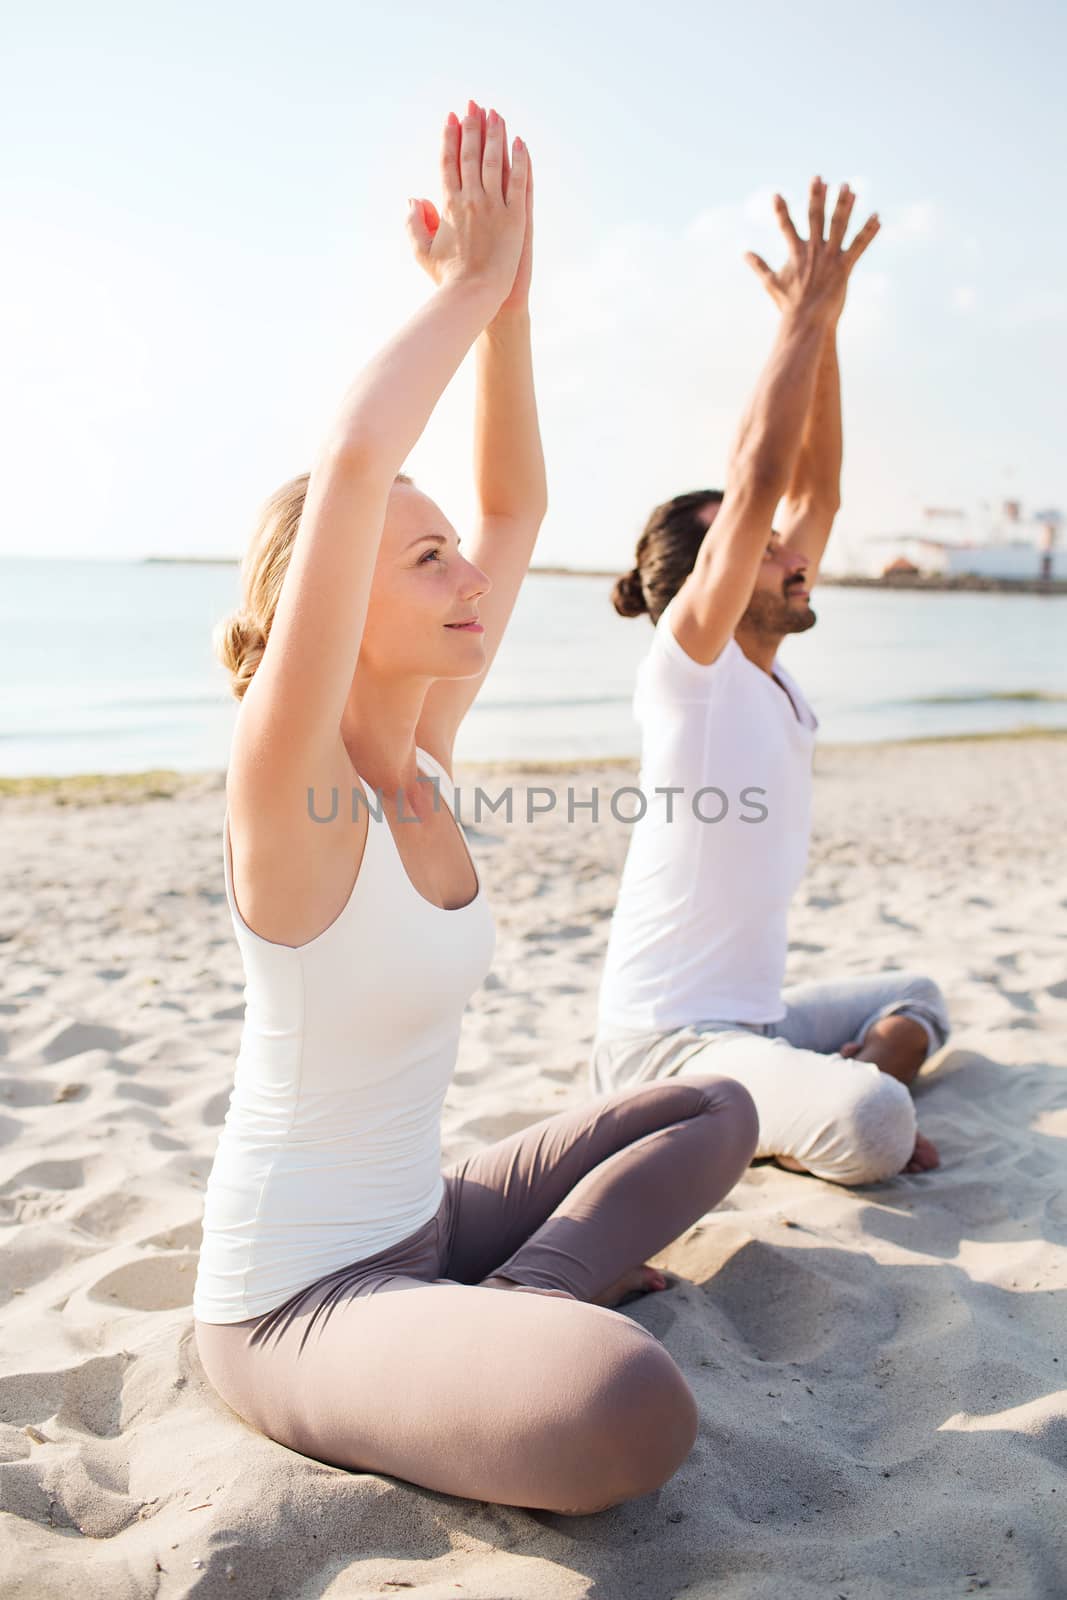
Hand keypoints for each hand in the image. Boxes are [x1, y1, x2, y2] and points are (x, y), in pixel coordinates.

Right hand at [407, 100, 528, 309]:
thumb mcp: (422, 251)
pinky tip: (520, 142)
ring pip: (495, 161)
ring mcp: (494, 206)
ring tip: (496, 114)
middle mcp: (470, 199)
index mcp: (448, 204)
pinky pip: (518, 181)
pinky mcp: (515, 217)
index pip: (448, 162)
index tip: (451, 118)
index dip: (449, 137)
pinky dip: (520, 160)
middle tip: (473, 105)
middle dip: (472, 126)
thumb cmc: (447, 278)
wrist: (473, 295)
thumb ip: (414, 222)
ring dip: (495, 135)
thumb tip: (414, 197)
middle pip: (471, 154)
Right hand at [745, 177, 879, 321]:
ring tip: (849, 188)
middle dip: (816, 197)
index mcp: (796, 253)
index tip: (776, 195)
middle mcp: (813, 251)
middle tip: (818, 178)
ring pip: (838, 226)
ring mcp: (829, 258)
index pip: (786, 227)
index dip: (780, 211)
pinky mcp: (844, 267)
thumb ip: (759, 265)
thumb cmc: (789, 305)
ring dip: (844, 205)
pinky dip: (868, 231)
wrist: (806, 322)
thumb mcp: (771, 283)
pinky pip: (859, 245)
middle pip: (814, 218)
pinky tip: (877, 217)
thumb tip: (744, 253)